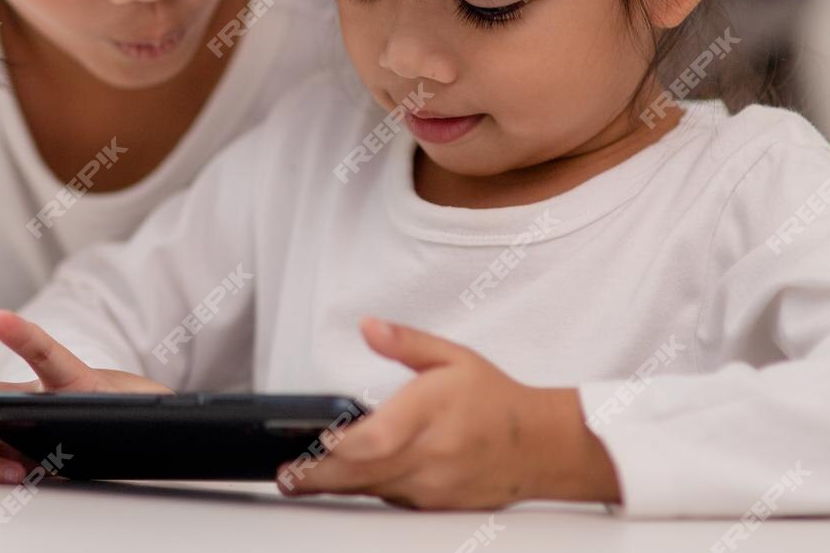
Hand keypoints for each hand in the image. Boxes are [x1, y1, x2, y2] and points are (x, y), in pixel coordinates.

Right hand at [0, 309, 168, 483]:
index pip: (47, 353)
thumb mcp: (146, 407)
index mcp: (70, 379)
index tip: (0, 319)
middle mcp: (36, 399)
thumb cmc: (134, 408)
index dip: (25, 335)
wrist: (136, 423)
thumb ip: (153, 407)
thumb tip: (179, 413)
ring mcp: (22, 424)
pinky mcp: (21, 450)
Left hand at [276, 317, 621, 508]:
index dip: (339, 447)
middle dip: (319, 476)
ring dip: (337, 485)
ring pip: (374, 490)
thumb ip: (406, 342)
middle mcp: (430, 455)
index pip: (375, 440)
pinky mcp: (436, 504)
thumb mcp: (452, 356)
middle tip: (288, 474)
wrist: (542, 446)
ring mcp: (433, 485)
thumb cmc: (496, 400)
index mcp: (430, 413)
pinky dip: (369, 489)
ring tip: (301, 479)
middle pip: (364, 474)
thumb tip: (369, 326)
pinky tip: (349, 480)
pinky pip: (393, 499)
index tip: (313, 442)